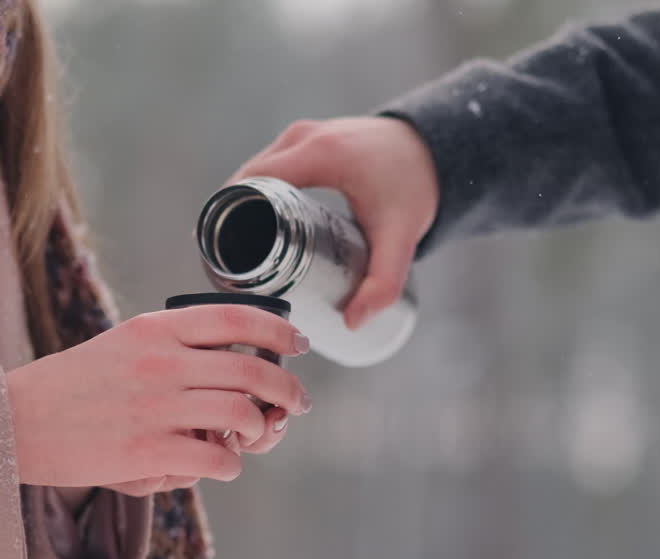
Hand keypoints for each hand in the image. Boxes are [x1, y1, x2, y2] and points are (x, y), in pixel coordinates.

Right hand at [7, 305, 311, 495]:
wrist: (15, 422)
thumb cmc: (75, 386)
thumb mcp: (124, 344)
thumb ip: (177, 349)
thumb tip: (241, 374)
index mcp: (156, 328)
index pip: (238, 318)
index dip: (280, 330)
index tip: (299, 345)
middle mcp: (161, 362)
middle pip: (254, 371)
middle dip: (289, 389)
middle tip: (298, 403)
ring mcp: (156, 408)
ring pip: (244, 415)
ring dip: (262, 430)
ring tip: (253, 436)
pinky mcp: (147, 454)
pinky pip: (218, 460)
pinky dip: (230, 465)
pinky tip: (221, 465)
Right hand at [230, 116, 439, 329]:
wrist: (435, 147)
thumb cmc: (416, 186)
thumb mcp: (401, 236)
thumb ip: (384, 282)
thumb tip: (353, 321)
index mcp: (319, 154)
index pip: (254, 183)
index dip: (231, 217)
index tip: (225, 256)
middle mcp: (303, 138)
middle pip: (246, 180)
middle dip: (231, 219)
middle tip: (230, 265)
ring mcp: (301, 135)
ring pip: (253, 173)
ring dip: (240, 205)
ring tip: (237, 249)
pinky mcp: (304, 140)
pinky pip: (265, 167)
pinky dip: (254, 192)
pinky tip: (250, 222)